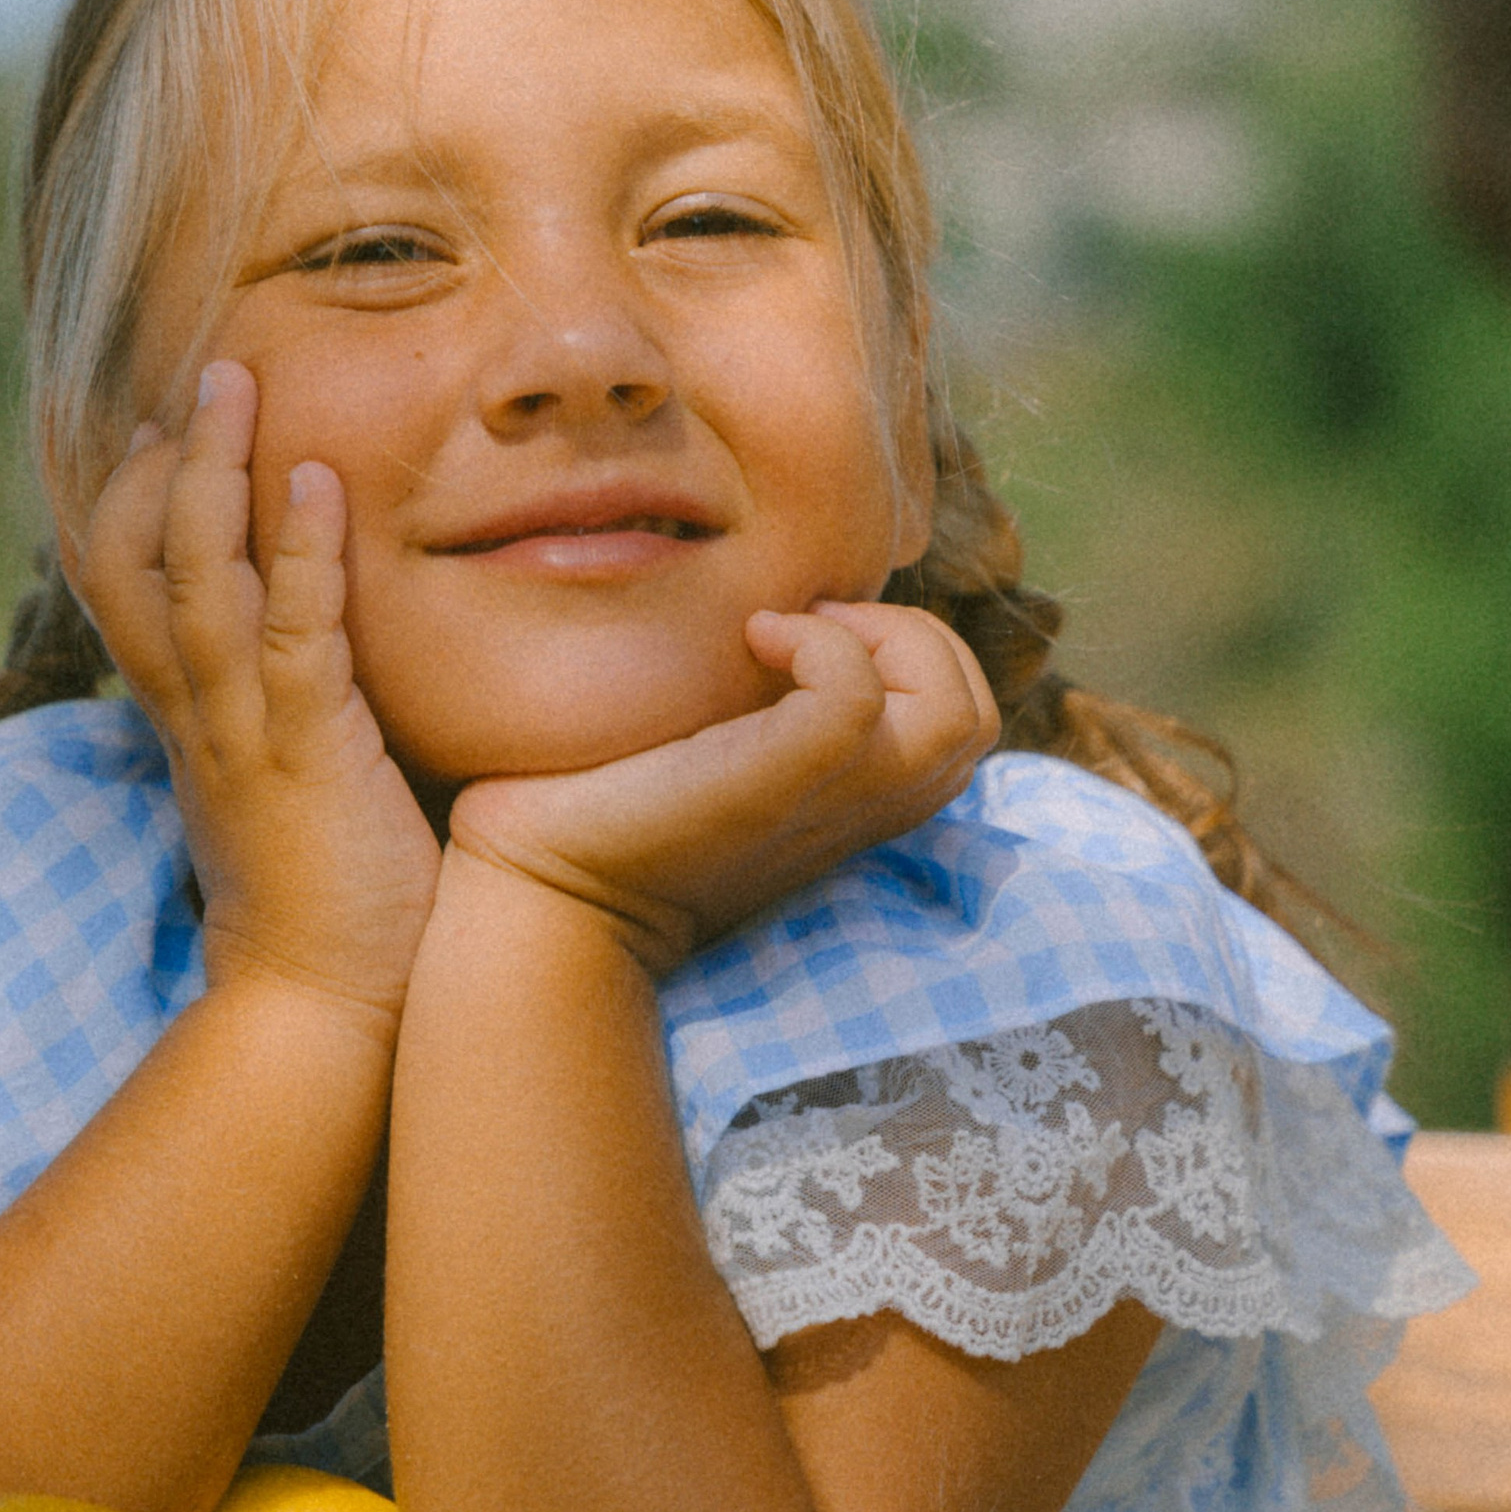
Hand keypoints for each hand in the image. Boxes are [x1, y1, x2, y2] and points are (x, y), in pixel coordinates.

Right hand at [75, 361, 441, 1027]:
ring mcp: (245, 734)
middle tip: (198, 373)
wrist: (322, 1017)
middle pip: (136, 561)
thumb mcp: (287, 801)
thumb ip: (289, 732)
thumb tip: (319, 681)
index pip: (130, 590)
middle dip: (160, 461)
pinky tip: (317, 480)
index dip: (135, 502)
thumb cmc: (328, 915)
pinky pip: (292, 634)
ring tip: (238, 381)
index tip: (159, 426)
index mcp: (190, 725)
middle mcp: (198, 718)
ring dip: (217, 472)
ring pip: (199, 578)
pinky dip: (299, 552)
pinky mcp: (310, 755)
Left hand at [444, 602, 996, 973]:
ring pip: (957, 714)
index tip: (805, 634)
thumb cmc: (593, 813)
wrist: (538, 891)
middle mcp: (854, 811)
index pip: (958, 725)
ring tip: (791, 632)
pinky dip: (819, 643)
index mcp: (844, 804)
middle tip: (807, 626)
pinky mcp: (776, 789)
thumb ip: (748, 707)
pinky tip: (750, 638)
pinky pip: (857, 697)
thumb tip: (757, 620)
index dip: (909, 656)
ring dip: (888, 639)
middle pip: (972, 717)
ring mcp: (825, 806)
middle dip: (913, 639)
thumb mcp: (699, 749)